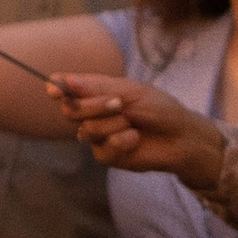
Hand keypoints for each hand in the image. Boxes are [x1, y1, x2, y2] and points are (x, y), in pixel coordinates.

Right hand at [52, 72, 228, 192]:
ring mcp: (98, 136)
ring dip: (113, 124)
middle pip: (70, 110)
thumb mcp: (130, 92)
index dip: (57, 88)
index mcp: (96, 92)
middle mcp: (92, 114)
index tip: (54, 89)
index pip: (66, 88)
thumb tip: (65, 81)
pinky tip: (135, 139)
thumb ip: (96, 89)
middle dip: (94, 106)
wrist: (182, 137)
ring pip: (86, 130)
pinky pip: (102, 149)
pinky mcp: (106, 156)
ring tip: (133, 123)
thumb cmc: (159, 109)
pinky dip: (121, 142)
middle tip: (119, 104)